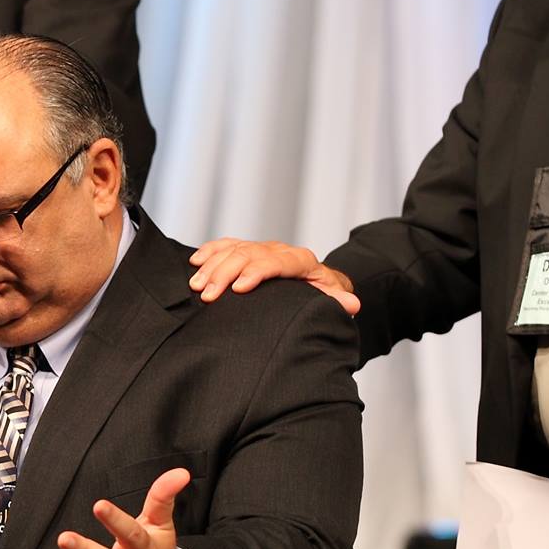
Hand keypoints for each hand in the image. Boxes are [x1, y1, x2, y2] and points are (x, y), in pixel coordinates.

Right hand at [188, 238, 360, 315]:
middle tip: (208, 295)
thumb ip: (338, 301)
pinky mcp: (249, 249)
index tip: (238, 289)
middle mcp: (278, 250)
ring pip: (233, 249)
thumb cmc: (320, 292)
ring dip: (212, 266)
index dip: (255, 273)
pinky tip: (196, 261)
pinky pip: (226, 244)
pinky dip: (210, 251)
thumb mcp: (332, 297)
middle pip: (247, 254)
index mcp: (300, 261)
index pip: (274, 262)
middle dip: (224, 273)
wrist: (316, 279)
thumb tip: (353, 304)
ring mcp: (262, 248)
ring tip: (197, 286)